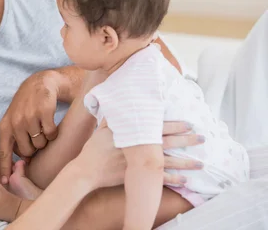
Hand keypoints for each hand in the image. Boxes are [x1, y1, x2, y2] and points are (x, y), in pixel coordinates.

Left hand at [0, 71, 59, 183]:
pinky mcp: (44, 113)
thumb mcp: (14, 119)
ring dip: (44, 139)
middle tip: (35, 134)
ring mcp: (29, 118)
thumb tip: (21, 160)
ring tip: (42, 125)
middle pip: (27, 152)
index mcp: (5, 126)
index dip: (5, 168)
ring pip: (40, 144)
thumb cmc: (27, 105)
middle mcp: (15, 123)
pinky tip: (49, 121)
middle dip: (33, 148)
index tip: (6, 182)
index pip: (4, 152)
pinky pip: (51, 135)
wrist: (40, 84)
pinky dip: (53, 132)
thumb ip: (14, 138)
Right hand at [75, 121, 205, 188]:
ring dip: (186, 163)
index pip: (158, 127)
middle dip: (186, 140)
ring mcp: (140, 162)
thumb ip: (110, 119)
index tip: (189, 123)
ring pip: (168, 161)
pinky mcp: (138, 176)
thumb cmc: (93, 149)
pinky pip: (159, 179)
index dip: (174, 125)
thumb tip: (114, 108)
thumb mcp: (101, 130)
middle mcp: (140, 147)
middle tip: (202, 138)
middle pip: (168, 142)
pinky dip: (173, 180)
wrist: (88, 169)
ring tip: (201, 163)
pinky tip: (185, 181)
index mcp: (133, 134)